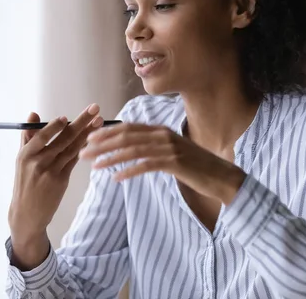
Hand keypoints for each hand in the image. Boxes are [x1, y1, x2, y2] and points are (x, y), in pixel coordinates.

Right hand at [8, 104, 102, 269]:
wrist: (27, 213)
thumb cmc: (25, 181)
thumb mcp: (21, 159)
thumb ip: (28, 136)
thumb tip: (33, 113)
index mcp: (25, 154)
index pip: (42, 136)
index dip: (55, 127)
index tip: (66, 117)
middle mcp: (38, 163)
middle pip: (63, 139)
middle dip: (81, 122)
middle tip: (94, 109)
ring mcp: (51, 172)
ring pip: (72, 149)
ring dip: (88, 133)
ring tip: (100, 121)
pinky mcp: (61, 181)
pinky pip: (74, 160)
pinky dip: (84, 149)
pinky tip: (93, 138)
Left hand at [79, 123, 245, 204]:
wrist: (221, 176)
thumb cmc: (195, 166)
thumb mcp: (172, 152)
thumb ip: (153, 147)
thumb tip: (132, 149)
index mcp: (161, 130)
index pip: (128, 127)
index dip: (107, 132)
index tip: (89, 139)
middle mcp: (163, 135)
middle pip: (126, 136)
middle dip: (102, 144)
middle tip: (83, 153)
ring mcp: (169, 148)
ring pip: (133, 150)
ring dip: (111, 158)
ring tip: (94, 167)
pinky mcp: (175, 163)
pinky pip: (146, 165)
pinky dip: (129, 170)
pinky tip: (116, 178)